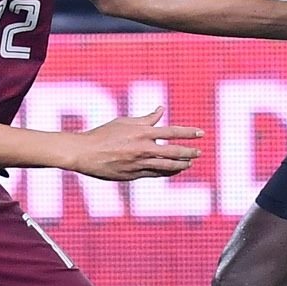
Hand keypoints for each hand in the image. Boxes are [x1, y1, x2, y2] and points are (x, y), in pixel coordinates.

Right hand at [68, 108, 203, 180]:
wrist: (85, 153)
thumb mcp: (125, 122)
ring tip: (189, 163)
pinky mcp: (134, 175)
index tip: (201, 133)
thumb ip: (146, 118)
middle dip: (189, 152)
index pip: (172, 132)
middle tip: (199, 152)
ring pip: (167, 166)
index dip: (188, 133)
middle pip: (174, 151)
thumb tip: (161, 110)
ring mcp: (139, 163)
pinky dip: (168, 172)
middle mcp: (143, 148)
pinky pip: (156, 174)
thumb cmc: (103, 134)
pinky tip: (175, 170)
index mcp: (142, 133)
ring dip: (181, 164)